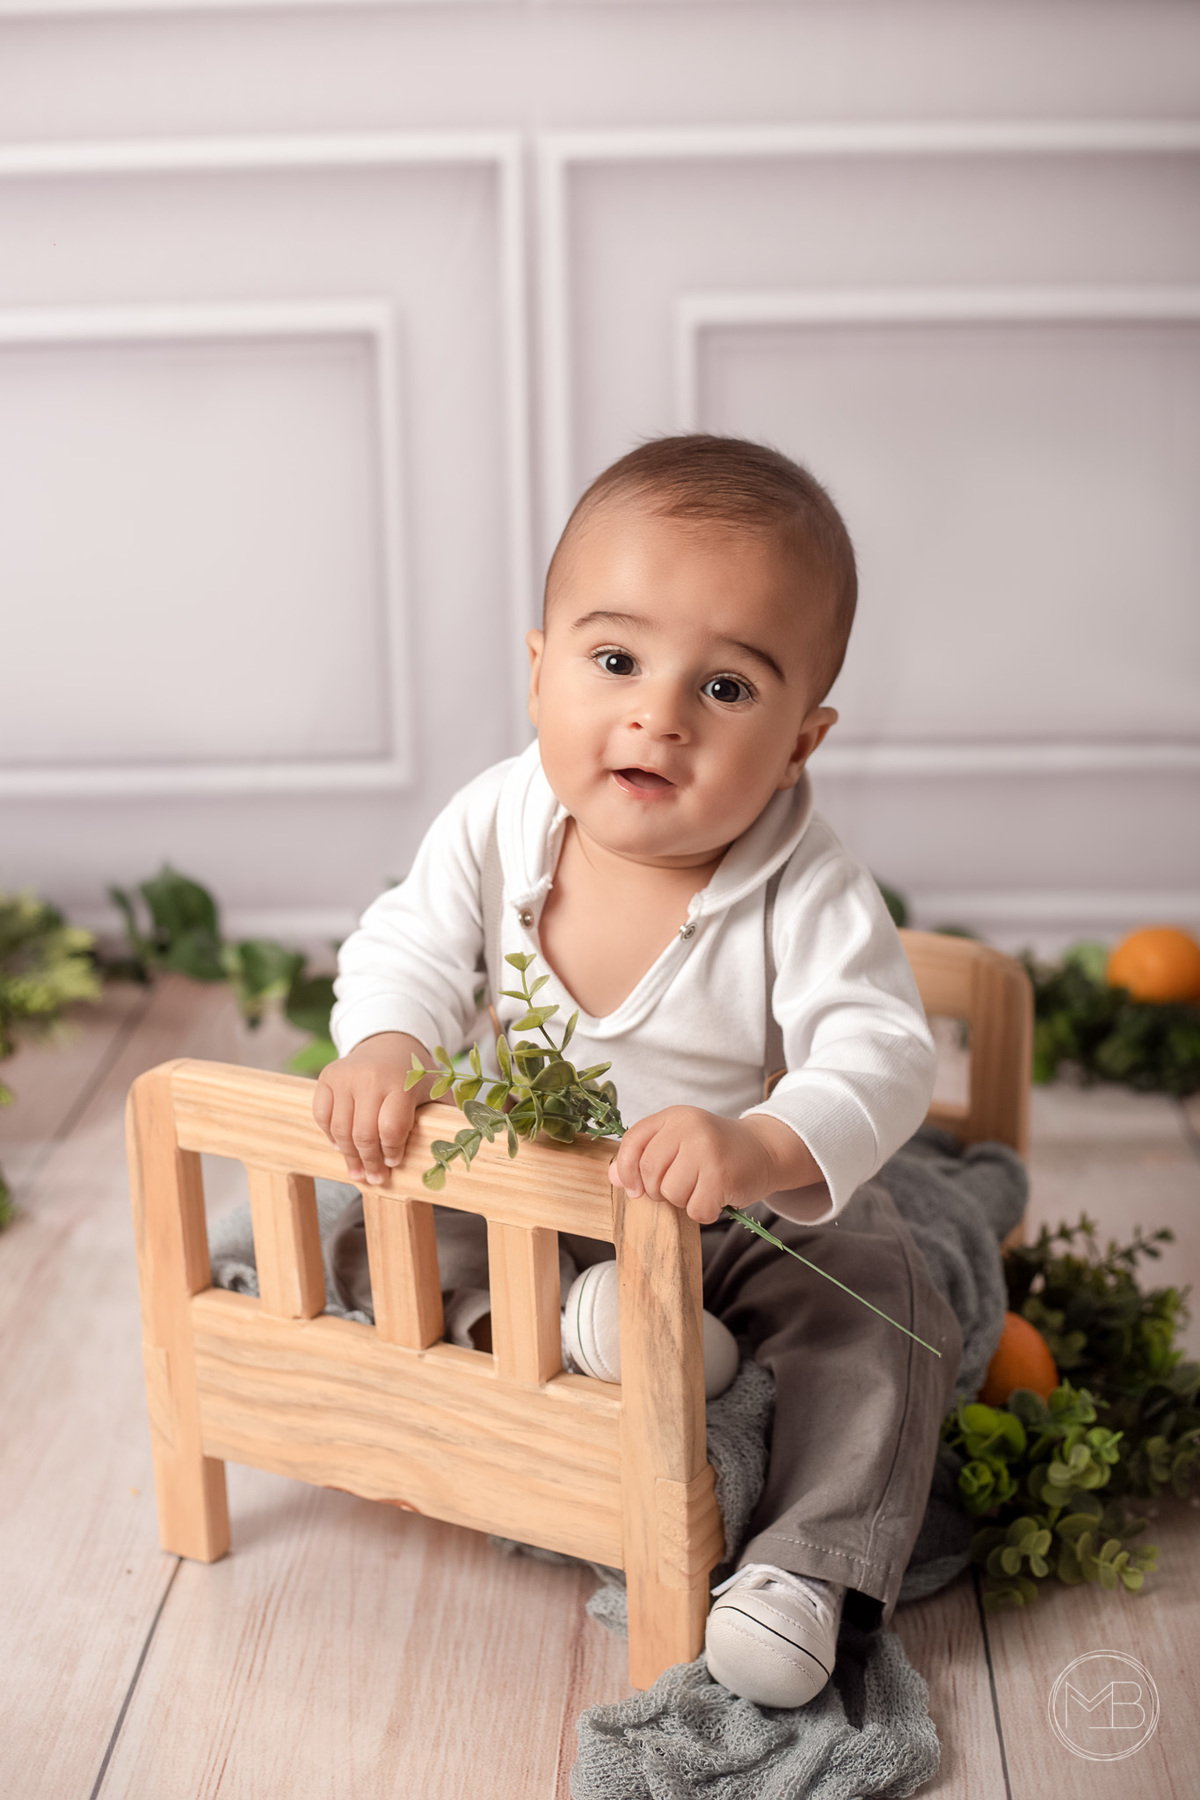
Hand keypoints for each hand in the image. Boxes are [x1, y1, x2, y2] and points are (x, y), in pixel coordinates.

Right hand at [313, 1031, 439, 1184]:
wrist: (388, 1043)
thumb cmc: (414, 1077)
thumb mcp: (436, 1091)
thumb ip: (450, 1116)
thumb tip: (469, 1147)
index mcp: (400, 1082)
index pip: (391, 1128)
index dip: (391, 1151)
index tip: (394, 1163)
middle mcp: (370, 1077)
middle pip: (363, 1133)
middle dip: (369, 1162)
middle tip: (375, 1179)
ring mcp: (345, 1077)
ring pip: (340, 1129)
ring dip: (349, 1156)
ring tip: (358, 1172)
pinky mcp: (327, 1077)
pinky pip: (322, 1116)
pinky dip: (330, 1135)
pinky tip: (341, 1147)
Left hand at [607, 1106, 818, 1225]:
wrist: (765, 1150)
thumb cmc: (717, 1149)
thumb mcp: (679, 1141)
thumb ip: (645, 1154)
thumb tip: (612, 1176)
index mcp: (674, 1116)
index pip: (633, 1142)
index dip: (626, 1170)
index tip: (634, 1188)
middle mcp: (690, 1128)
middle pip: (650, 1172)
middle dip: (659, 1190)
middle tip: (680, 1186)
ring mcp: (707, 1151)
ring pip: (671, 1193)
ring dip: (684, 1201)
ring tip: (701, 1188)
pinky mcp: (723, 1176)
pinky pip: (696, 1209)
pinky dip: (704, 1212)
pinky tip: (716, 1198)